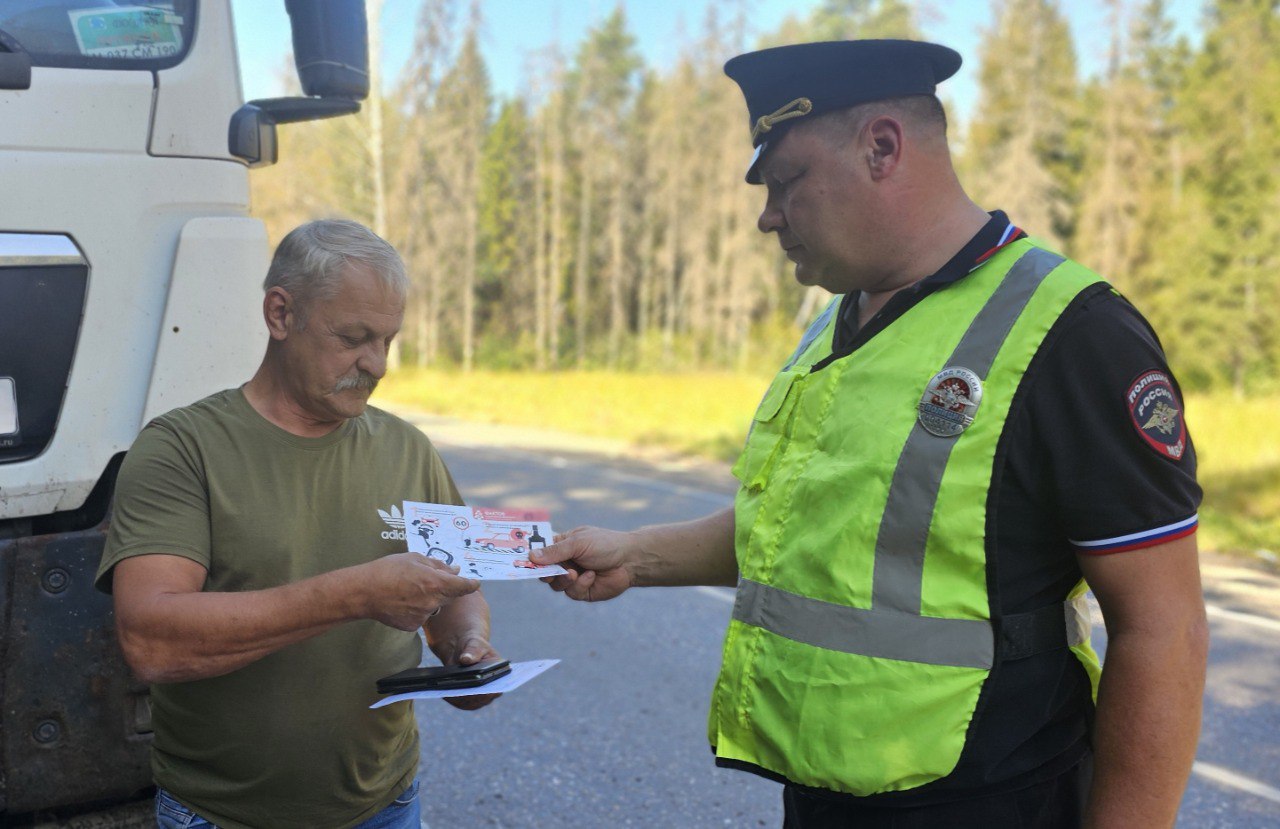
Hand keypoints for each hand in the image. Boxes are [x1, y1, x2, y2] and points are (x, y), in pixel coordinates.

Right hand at [358, 553, 479, 630]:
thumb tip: (455, 569)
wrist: (364, 592)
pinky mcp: (412, 626)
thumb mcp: (415, 559)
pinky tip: (402, 601)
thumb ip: (438, 565)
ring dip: (429, 598)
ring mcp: (423, 616)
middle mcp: (433, 602)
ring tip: (408, 589)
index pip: (463, 586)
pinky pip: (421, 616)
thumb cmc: (388, 570)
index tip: (475, 582)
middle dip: (445, 588)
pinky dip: (416, 609)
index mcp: (436, 583)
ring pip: (435, 606)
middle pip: (449, 596)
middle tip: (428, 579)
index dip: (470, 584)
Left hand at [429, 627, 502, 710]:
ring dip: (458, 699)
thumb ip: (473, 651)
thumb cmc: (474, 645)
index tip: (477, 690)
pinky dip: (451, 698)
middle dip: (469, 696)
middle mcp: (492, 688)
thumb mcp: (475, 644)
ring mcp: (480, 696)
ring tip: (447, 692)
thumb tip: (465, 660)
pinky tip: (443, 692)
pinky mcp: (467, 699)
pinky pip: (460, 703)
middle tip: (458, 692)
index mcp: (500, 675)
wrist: (465, 650)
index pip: (496, 688)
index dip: (487, 692)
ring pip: (469, 703)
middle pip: (481, 699)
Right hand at [530, 526, 635, 601]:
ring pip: (555, 585)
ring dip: (564, 580)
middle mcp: (565, 562)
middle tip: (548, 572)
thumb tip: (531, 556)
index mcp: (562, 546)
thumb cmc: (605, 544)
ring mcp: (573, 578)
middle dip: (545, 573)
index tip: (520, 561)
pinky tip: (592, 576)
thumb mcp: (578, 543)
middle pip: (543, 572)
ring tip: (574, 573)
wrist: (630, 560)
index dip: (530, 557)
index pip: (540, 552)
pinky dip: (581, 584)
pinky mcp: (583, 591)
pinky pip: (572, 592)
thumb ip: (555, 551)